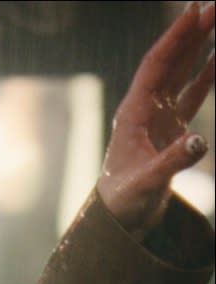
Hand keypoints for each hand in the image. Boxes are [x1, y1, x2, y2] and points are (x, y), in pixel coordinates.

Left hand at [97, 1, 214, 237]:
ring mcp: (156, 117)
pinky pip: (190, 94)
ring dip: (197, 47)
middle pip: (169, 62)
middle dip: (190, 33)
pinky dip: (205, 75)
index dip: (176, 38)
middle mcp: (143, 110)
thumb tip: (199, 141)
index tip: (195, 11)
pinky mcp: (169, 128)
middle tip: (214, 6)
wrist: (120, 219)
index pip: (156, 66)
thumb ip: (173, 162)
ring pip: (179, 73)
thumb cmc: (125, 202)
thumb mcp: (147, 183)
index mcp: (133, 114)